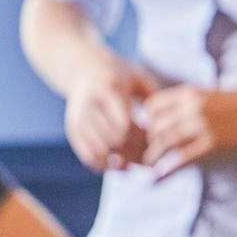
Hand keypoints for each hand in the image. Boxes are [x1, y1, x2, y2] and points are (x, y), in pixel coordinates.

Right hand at [64, 58, 159, 172]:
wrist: (83, 70)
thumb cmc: (119, 76)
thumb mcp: (138, 78)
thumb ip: (154, 95)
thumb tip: (163, 121)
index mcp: (107, 90)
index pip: (124, 124)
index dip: (141, 136)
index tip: (152, 136)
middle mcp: (88, 106)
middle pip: (113, 140)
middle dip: (133, 150)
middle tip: (148, 153)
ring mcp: (77, 119)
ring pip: (99, 152)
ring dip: (119, 161)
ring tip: (135, 161)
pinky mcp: (72, 131)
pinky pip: (87, 157)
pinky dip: (105, 166)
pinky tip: (119, 164)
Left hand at [136, 84, 236, 173]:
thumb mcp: (211, 96)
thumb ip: (187, 105)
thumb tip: (163, 120)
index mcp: (189, 93)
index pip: (151, 107)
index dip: (144, 121)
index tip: (143, 134)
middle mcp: (192, 107)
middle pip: (153, 126)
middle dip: (143, 142)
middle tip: (136, 155)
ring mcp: (202, 126)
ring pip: (162, 143)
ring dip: (150, 157)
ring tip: (146, 167)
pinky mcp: (212, 146)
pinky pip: (180, 160)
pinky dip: (164, 171)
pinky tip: (156, 179)